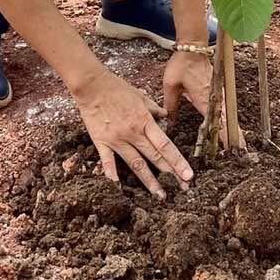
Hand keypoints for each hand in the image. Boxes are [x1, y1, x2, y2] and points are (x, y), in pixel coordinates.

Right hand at [72, 66, 193, 198]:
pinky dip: (112, 173)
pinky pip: (107, 160)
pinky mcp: (101, 141)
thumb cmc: (116, 87)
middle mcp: (133, 132)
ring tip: (160, 195)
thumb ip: (154, 108)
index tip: (188, 175)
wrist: (91, 85)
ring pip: (136, 164)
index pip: (165, 145)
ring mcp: (117, 139)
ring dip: (149, 181)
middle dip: (171, 174)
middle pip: (155, 157)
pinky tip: (117, 186)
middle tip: (184, 188)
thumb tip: (166, 116)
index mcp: (144, 121)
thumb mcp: (140, 95)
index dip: (178, 161)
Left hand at [163, 51, 245, 149]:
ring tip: (239, 145)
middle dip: (235, 137)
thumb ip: (170, 106)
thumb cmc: (181, 65)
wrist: (192, 47)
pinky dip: (230, 119)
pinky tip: (231, 127)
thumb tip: (169, 124)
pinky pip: (227, 108)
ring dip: (234, 128)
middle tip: (241, 153)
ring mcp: (219, 93)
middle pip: (228, 120)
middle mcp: (215, 98)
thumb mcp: (170, 86)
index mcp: (204, 99)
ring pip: (229, 114)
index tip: (229, 149)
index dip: (223, 136)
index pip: (216, 121)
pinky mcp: (219, 90)